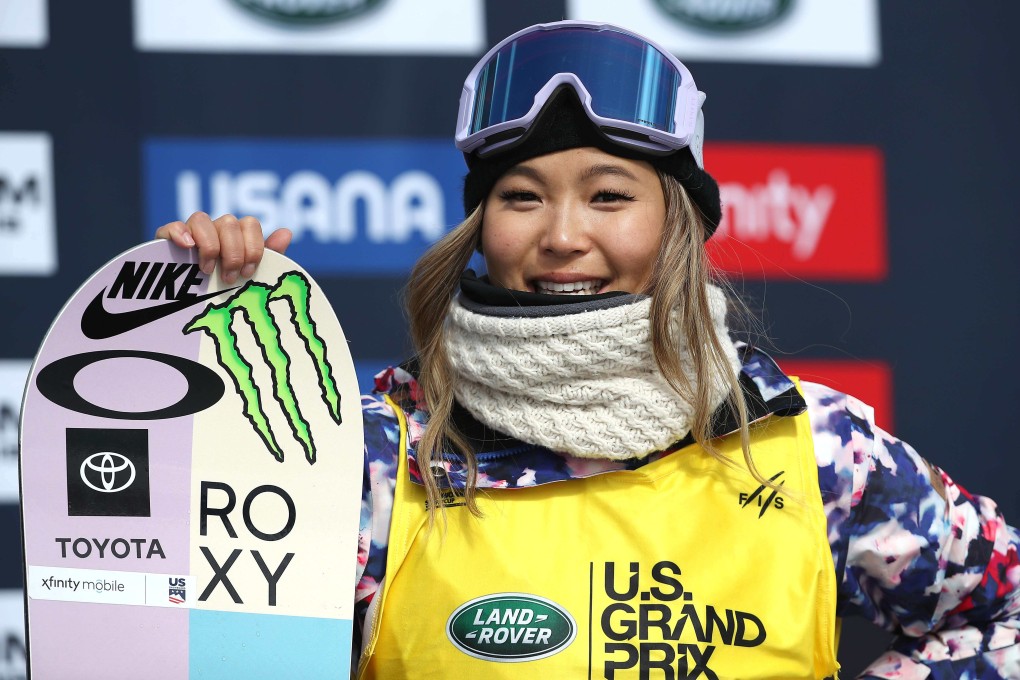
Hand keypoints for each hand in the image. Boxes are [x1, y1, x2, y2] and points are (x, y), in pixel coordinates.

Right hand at [155, 212, 292, 283]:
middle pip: (229, 222)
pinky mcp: (166, 241)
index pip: (250, 224)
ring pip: (201, 219)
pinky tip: (187, 246)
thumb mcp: (249, 279)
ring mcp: (190, 234)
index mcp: (237, 237)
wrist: (187, 313)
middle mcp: (215, 230)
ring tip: (207, 271)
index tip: (248, 272)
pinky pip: (173, 225)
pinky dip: (180, 232)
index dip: (253, 247)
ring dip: (209, 246)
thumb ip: (269, 257)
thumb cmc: (225, 293)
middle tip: (229, 278)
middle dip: (233, 252)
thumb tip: (286, 232)